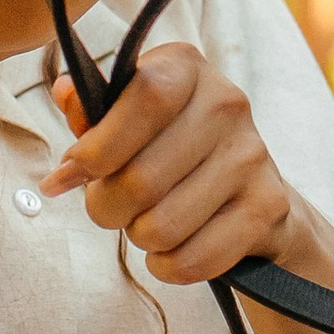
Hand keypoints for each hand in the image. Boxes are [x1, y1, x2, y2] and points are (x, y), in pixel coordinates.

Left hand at [49, 46, 306, 287]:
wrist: (249, 192)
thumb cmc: (168, 149)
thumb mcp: (125, 120)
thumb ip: (91, 111)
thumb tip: (65, 95)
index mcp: (185, 68)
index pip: (145, 98)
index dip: (98, 147)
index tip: (70, 173)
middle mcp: (226, 102)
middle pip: (142, 178)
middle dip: (107, 208)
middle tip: (110, 207)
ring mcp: (252, 155)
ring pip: (163, 226)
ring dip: (140, 238)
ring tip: (148, 222)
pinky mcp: (268, 206)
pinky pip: (194, 258)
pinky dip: (169, 266)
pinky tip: (173, 249)